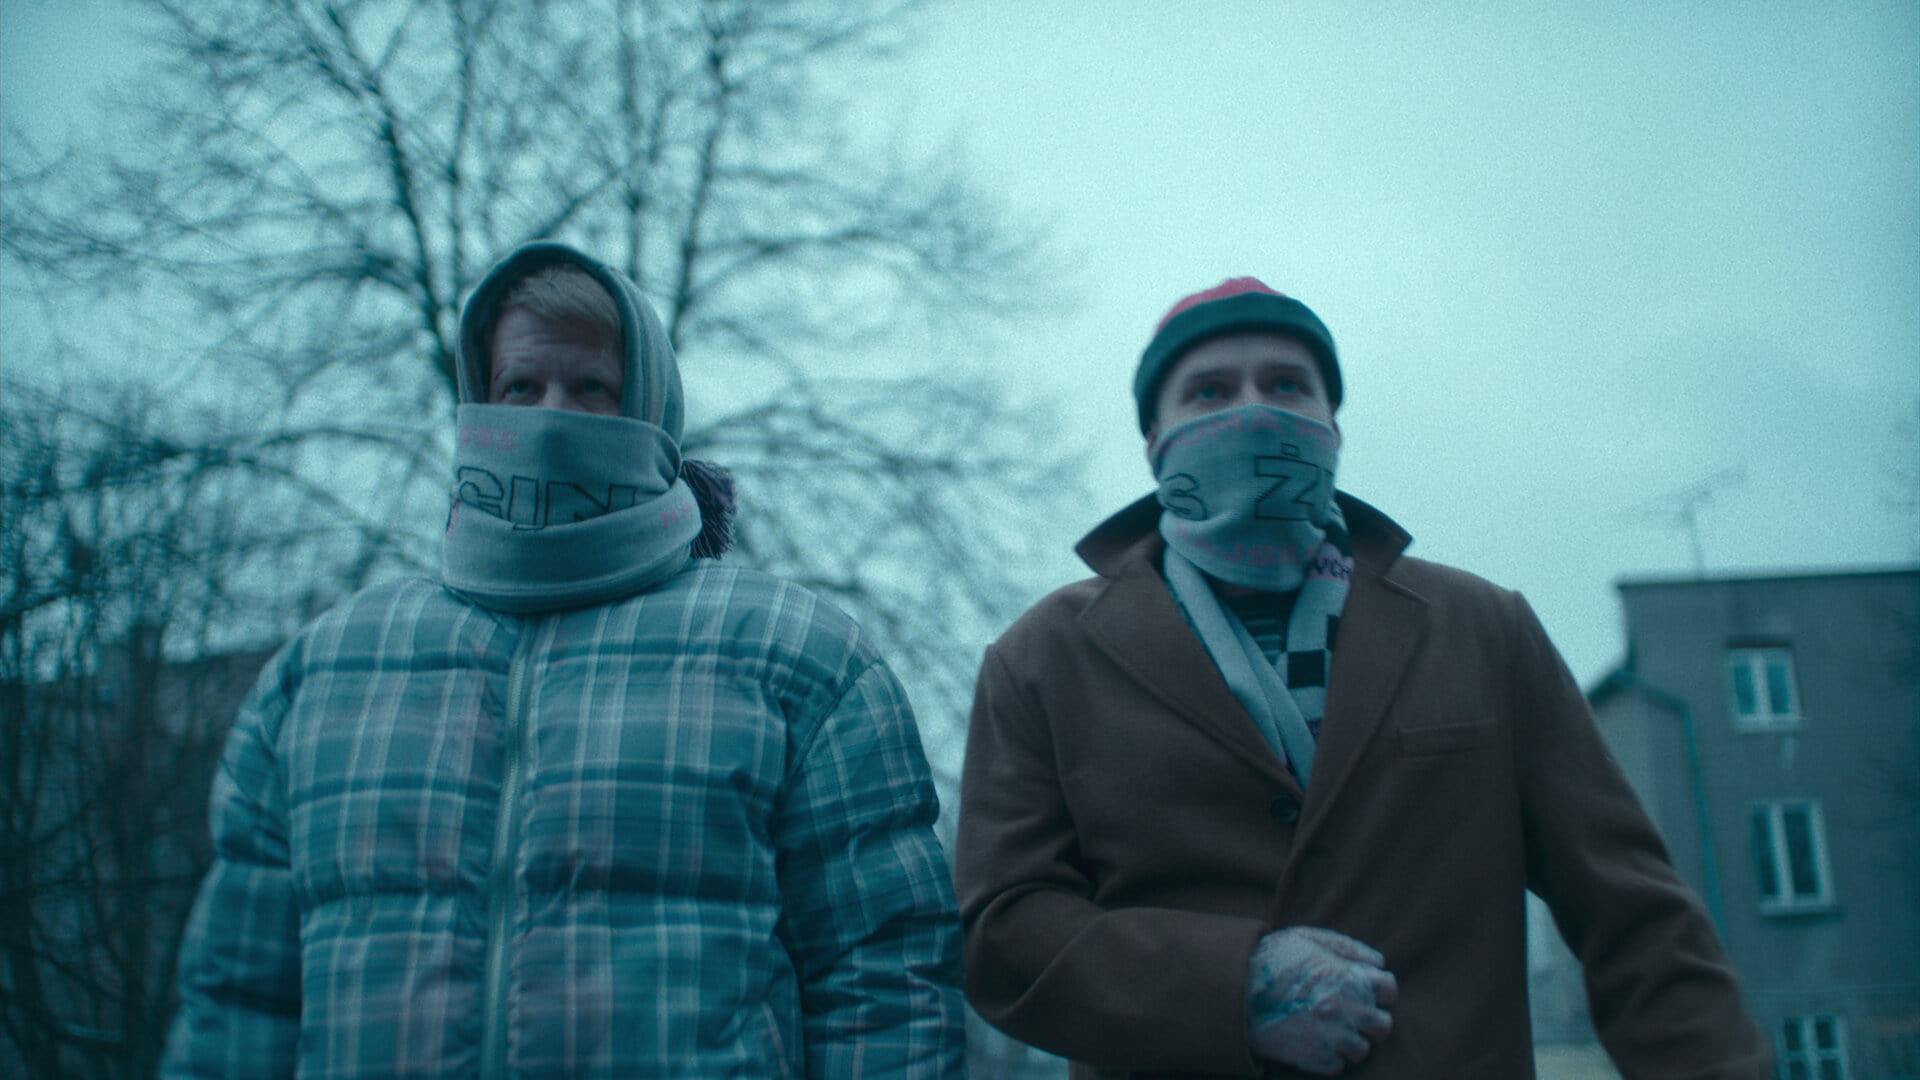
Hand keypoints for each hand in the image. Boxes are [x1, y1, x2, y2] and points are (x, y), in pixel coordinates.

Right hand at [1245, 926, 1396, 1075]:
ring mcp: (1330, 1037)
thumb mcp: (1309, 938)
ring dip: (1351, 1041)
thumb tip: (1377, 961)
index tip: (1366, 989)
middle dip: (1372, 1019)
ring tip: (1333, 1030)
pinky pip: (1338, 1066)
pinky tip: (1317, 1041)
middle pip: (1384, 1025)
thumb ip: (1348, 947)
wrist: (1236, 987)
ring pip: (1362, 1050)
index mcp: (1348, 977)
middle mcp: (1345, 1010)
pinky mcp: (1313, 1057)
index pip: (1389, 989)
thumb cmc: (1272, 957)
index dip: (1379, 988)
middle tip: (1353, 1013)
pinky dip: (1331, 1056)